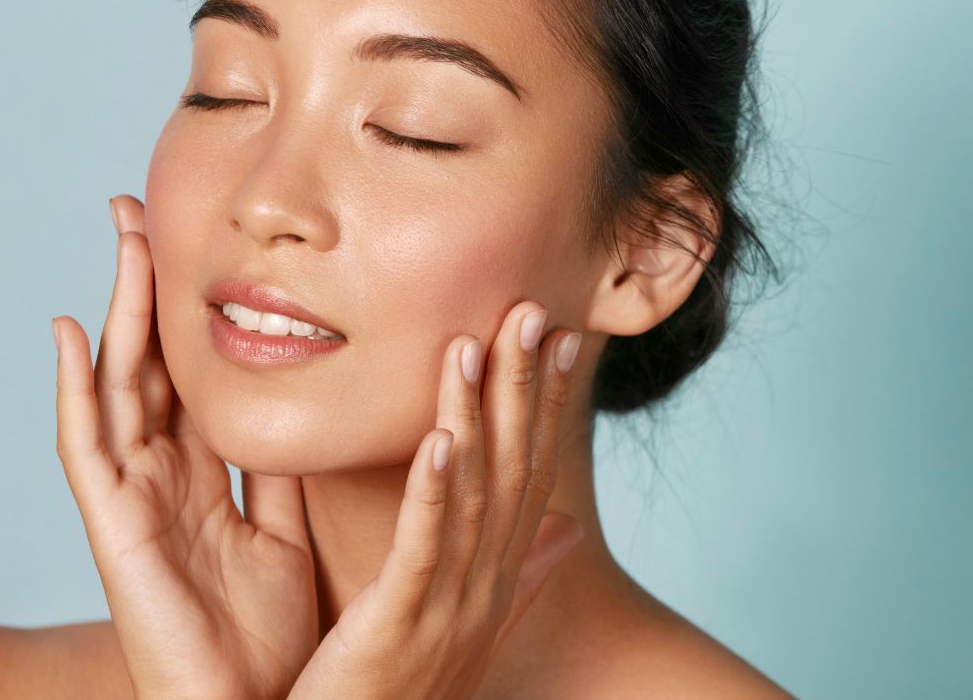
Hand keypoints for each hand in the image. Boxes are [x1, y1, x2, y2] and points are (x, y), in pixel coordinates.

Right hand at [52, 195, 317, 699]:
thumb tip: (321, 406)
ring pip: (119, 386)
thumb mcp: (288, 534)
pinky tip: (71, 333)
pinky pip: (85, 449)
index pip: (194, 375)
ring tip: (123, 238)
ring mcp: (132, 500)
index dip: (192, 312)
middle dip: (146, 288)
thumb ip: (288, 474)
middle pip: (150, 364)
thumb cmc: (264, 641)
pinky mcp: (114, 531)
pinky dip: (75, 389)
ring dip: (117, 311)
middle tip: (145, 208)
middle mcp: (163, 479)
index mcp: (206, 479)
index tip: (202, 240)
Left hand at [284, 300, 586, 699]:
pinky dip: (434, 490)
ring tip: (478, 343)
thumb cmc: (401, 697)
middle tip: (533, 310)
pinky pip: (421, 547)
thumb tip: (571, 530)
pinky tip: (439, 438)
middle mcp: (485, 586)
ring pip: (473, 493)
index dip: (549, 405)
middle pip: (514, 470)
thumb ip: (520, 576)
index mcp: (496, 580)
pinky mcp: (401, 623)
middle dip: (525, 387)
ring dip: (479, 414)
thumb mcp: (469, 627)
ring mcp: (449, 606)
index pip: (533, 474)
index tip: (562, 337)